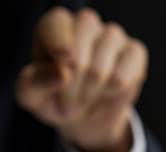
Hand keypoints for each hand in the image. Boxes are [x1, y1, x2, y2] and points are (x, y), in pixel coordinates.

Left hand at [15, 7, 147, 151]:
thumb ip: (35, 83)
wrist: (84, 115)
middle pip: (78, 58)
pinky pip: (122, 78)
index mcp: (55, 25)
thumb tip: (61, 74)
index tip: (61, 70)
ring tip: (84, 99)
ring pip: (100, 71)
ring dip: (89, 96)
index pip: (57, 27)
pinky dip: (111, 95)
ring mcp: (112, 35)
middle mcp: (84, 23)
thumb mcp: (31, 95)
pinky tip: (107, 92)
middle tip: (66, 102)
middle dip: (70, 90)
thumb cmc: (53, 97)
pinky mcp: (134, 51)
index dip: (58, 51)